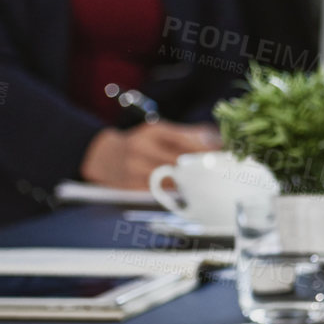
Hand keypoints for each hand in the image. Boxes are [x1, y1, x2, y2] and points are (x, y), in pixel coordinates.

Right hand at [79, 121, 220, 188]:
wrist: (102, 155)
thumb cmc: (141, 142)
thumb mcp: (160, 131)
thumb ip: (188, 135)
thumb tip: (218, 141)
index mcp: (154, 130)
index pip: (183, 139)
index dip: (204, 149)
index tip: (221, 155)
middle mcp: (142, 147)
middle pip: (178, 161)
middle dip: (198, 167)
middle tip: (217, 172)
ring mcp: (133, 167)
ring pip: (168, 179)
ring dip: (187, 183)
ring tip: (203, 184)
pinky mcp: (128, 185)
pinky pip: (156, 192)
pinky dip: (171, 193)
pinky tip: (183, 193)